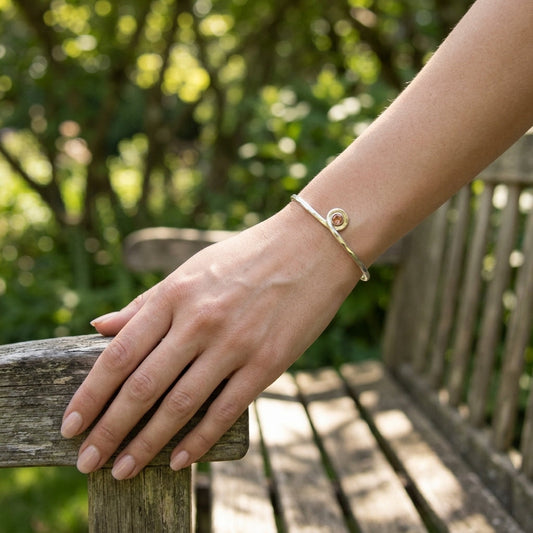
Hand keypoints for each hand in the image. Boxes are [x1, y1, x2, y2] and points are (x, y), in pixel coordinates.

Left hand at [60, 204, 358, 479]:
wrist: (312, 247)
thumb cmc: (246, 256)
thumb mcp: (190, 269)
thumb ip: (146, 303)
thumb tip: (99, 326)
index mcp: (175, 294)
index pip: (119, 355)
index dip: (90, 395)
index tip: (70, 425)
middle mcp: (199, 321)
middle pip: (142, 387)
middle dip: (109, 430)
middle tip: (86, 462)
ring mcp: (235, 344)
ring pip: (179, 405)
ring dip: (147, 444)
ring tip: (122, 469)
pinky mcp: (268, 362)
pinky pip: (226, 409)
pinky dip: (200, 439)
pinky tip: (179, 459)